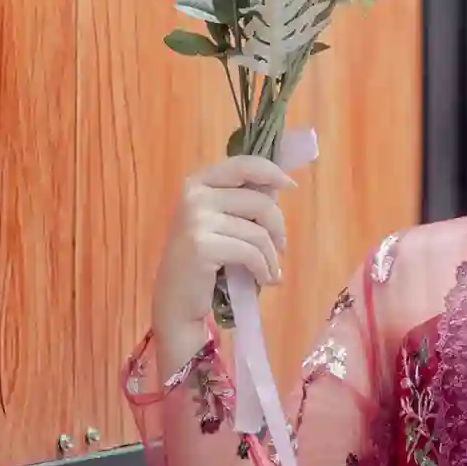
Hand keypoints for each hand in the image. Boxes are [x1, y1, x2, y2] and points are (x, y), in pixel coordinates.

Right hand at [152, 155, 294, 334]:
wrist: (176, 300)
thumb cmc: (203, 261)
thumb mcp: (220, 223)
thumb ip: (242, 201)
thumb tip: (279, 186)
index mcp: (198, 183)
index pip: (242, 165)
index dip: (271, 172)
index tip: (290, 186)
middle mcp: (194, 196)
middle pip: (260, 201)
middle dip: (278, 227)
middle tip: (281, 248)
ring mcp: (196, 219)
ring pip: (258, 231)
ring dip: (273, 256)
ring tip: (272, 271)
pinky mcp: (202, 245)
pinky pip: (251, 253)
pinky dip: (265, 269)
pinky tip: (266, 279)